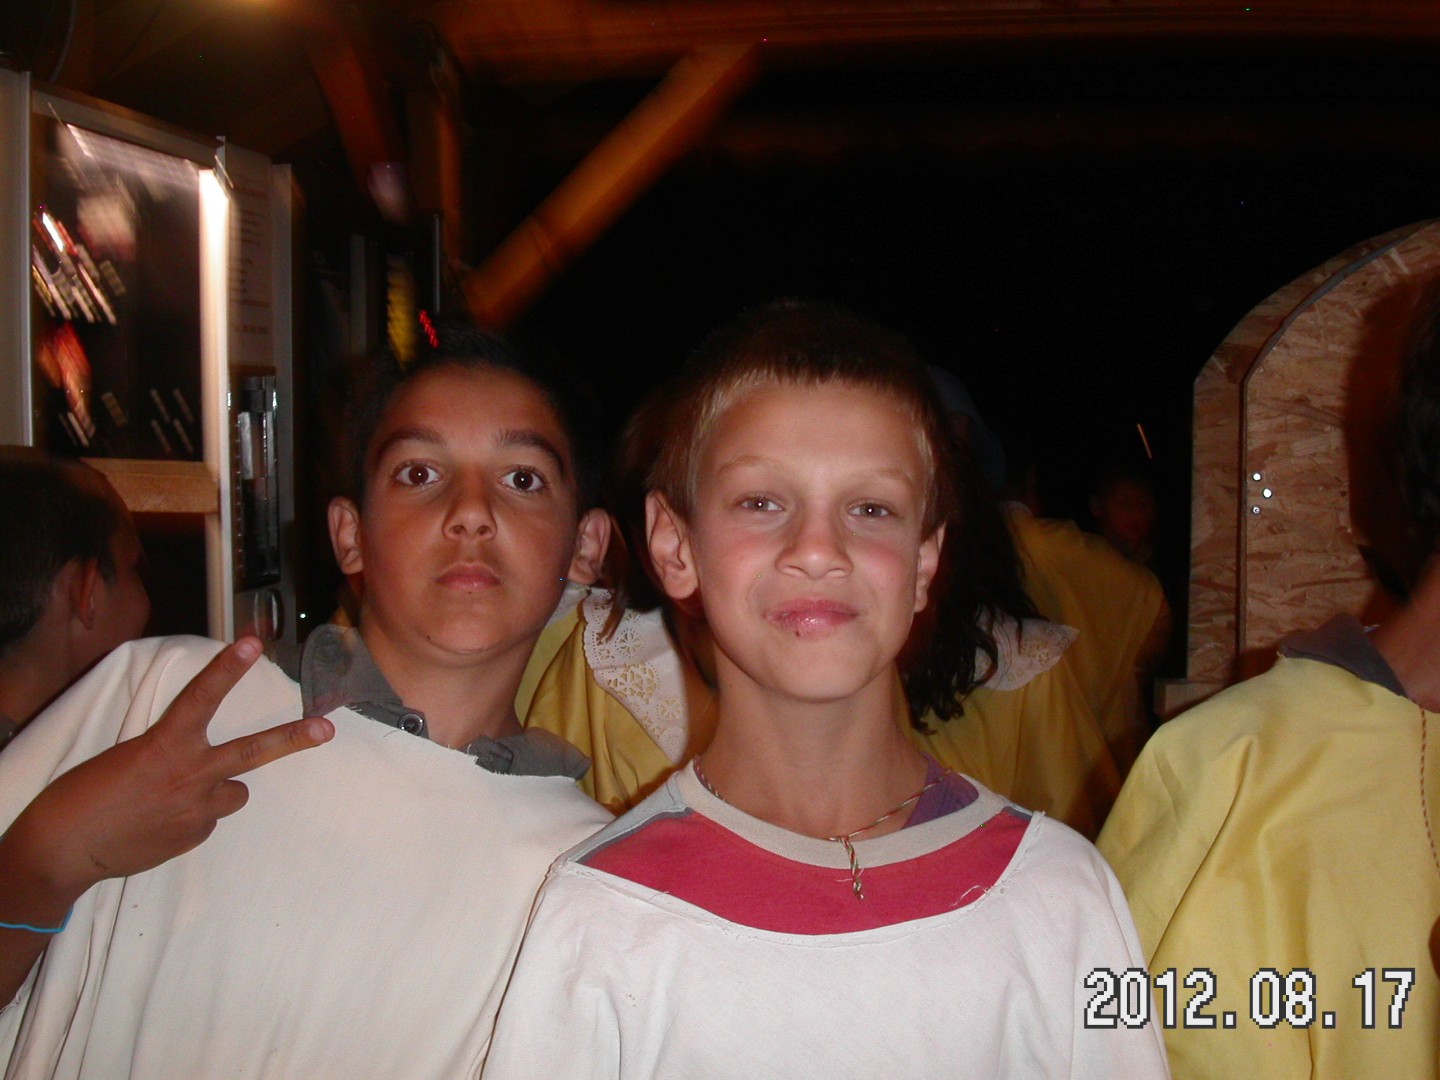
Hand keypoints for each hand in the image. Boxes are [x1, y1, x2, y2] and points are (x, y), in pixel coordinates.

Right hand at [3, 638, 333, 898]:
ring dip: (220, 789)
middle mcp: (189, 774)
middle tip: (326, 729)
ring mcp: (197, 808)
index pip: (201, 697)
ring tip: (180, 795)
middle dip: (293, 738)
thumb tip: (191, 762)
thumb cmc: (83, 796)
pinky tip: (162, 822)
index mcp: (163, 744)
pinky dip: (194, 816)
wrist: (64, 850)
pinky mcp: (195, 835)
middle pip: (253, 751)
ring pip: (235, 791)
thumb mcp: (126, 757)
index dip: (227, 668)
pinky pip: (209, 818)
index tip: (253, 642)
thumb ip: (169, 752)